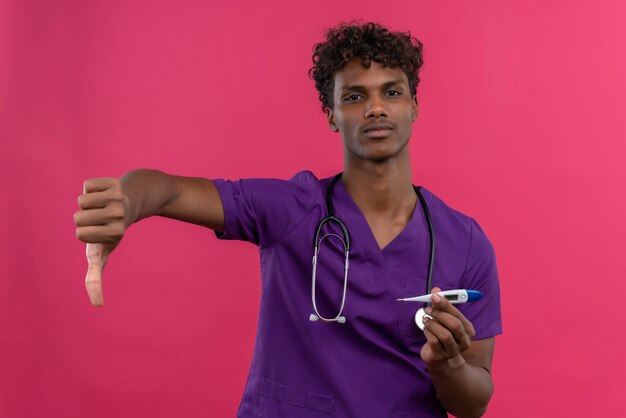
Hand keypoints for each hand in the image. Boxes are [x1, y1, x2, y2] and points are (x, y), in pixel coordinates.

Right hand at [74, 178, 128, 306]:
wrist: (130, 201)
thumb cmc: (108, 231)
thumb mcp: (102, 253)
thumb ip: (95, 277)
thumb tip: (98, 306)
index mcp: (115, 234)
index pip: (81, 234)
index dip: (84, 233)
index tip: (99, 235)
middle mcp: (119, 217)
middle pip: (78, 217)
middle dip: (83, 217)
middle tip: (100, 218)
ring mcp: (118, 199)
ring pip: (82, 200)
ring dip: (87, 202)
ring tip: (102, 205)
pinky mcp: (115, 183)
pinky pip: (88, 185)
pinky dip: (91, 188)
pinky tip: (104, 193)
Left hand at [420, 287, 475, 367]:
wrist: (439, 358)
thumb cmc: (442, 333)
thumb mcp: (443, 318)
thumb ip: (440, 304)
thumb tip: (436, 290)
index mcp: (468, 329)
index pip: (457, 314)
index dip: (445, 304)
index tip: (434, 296)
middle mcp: (464, 341)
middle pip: (454, 325)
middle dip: (439, 314)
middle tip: (427, 310)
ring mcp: (453, 351)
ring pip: (444, 335)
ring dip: (432, 324)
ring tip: (425, 320)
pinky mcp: (441, 356)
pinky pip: (434, 342)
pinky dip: (427, 332)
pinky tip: (426, 329)